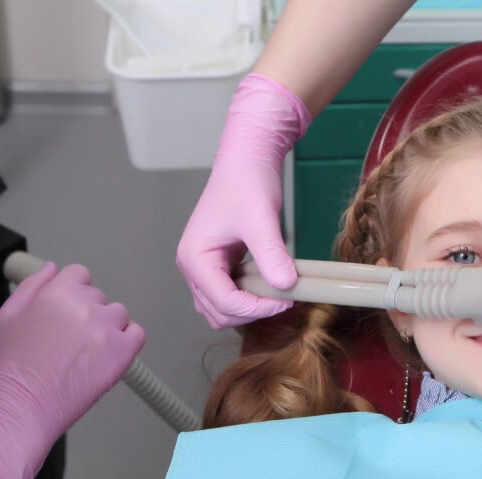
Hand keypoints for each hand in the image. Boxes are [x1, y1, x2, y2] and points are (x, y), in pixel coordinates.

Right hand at [0, 262, 145, 478]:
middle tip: (67, 341)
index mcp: (57, 293)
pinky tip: (109, 354)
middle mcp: (85, 307)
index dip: (71, 292)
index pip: (79, 274)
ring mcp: (106, 330)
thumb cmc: (7, 369)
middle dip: (85, 313)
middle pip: (97, 297)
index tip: (65, 311)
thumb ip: (31, 286)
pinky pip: (137, 334)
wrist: (19, 410)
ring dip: (106, 327)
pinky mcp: (121, 354)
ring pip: (118, 314)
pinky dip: (127, 341)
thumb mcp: (5, 317)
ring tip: (85, 352)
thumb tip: (53, 269)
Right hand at [175, 73, 310, 328]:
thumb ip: (271, 254)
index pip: (223, 301)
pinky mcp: (218, 267)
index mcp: (194, 258)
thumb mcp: (261, 219)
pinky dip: (250, 300)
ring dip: (249, 310)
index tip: (288, 300)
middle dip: (252, 312)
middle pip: (219, 313)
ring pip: (222, 311)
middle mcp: (193, 268)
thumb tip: (286, 287)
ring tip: (278, 293)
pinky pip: (230, 297)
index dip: (257, 308)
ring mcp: (204, 270)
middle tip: (286, 299)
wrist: (247, 161)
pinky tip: (271, 285)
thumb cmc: (247, 183)